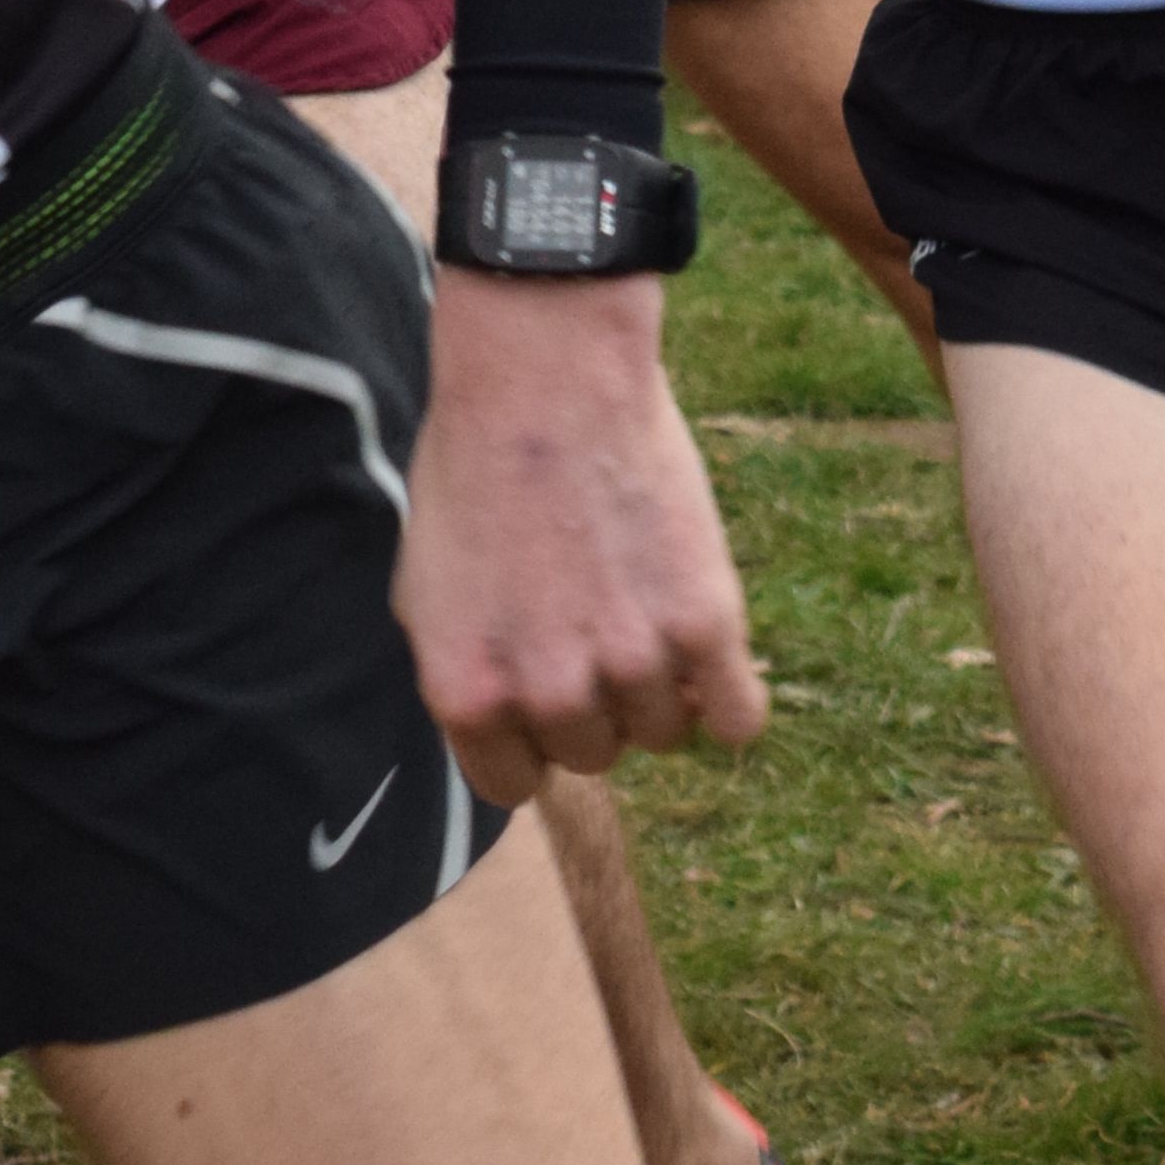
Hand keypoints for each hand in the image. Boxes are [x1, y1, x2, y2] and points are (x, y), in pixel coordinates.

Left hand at [396, 271, 768, 803]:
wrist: (544, 379)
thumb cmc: (474, 468)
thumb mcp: (426, 586)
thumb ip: (467, 672)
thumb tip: (503, 732)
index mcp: (465, 691)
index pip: (512, 785)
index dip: (529, 740)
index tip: (543, 696)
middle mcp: (546, 692)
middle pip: (592, 755)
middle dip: (592, 702)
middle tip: (591, 622)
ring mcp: (629, 663)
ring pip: (664, 734)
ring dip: (659, 688)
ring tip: (639, 604)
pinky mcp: (705, 626)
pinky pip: (738, 719)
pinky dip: (729, 694)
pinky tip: (707, 648)